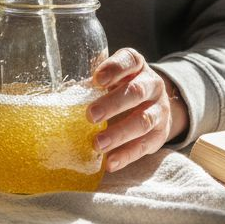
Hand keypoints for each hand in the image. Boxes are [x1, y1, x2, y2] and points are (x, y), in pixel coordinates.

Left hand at [87, 48, 186, 172]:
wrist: (153, 106)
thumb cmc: (121, 89)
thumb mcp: (110, 80)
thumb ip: (93, 85)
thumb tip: (64, 97)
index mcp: (137, 66)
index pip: (129, 61)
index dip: (114, 68)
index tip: (97, 79)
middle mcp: (152, 84)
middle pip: (136, 92)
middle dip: (113, 104)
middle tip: (91, 116)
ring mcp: (160, 109)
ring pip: (144, 121)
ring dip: (119, 134)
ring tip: (98, 144)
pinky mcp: (160, 134)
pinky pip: (145, 145)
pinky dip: (127, 155)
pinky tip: (110, 163)